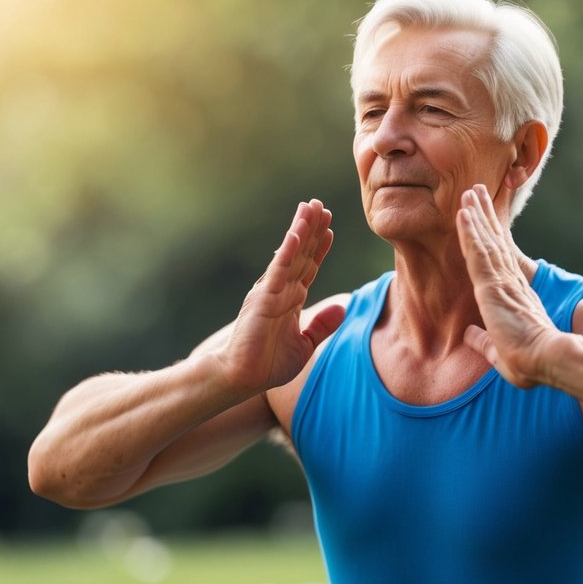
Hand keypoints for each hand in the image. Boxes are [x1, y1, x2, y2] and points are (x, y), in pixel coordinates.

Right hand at [218, 199, 344, 394]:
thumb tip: (342, 307)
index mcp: (290, 300)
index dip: (319, 248)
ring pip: (290, 255)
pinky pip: (278, 271)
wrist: (240, 378)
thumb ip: (322, 326)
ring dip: (301, 230)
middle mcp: (280, 291)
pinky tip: (296, 233)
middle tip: (321, 205)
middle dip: (312, 230)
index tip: (330, 229)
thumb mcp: (305, 345)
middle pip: (301, 254)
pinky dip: (288, 251)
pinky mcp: (263, 299)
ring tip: (311, 207)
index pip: (308, 268)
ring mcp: (271, 292)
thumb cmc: (267, 364)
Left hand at [456, 184, 558, 388]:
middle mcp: (509, 283)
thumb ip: (484, 342)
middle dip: (484, 216)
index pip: (498, 261)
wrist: (547, 359)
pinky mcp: (494, 284)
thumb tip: (468, 335)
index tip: (483, 219)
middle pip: (493, 242)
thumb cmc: (530, 361)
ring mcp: (502, 281)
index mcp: (513, 296)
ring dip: (476, 215)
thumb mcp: (500, 353)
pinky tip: (463, 213)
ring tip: (470, 192)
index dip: (490, 238)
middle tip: (476, 192)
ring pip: (485, 241)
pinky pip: (478, 252)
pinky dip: (470, 231)